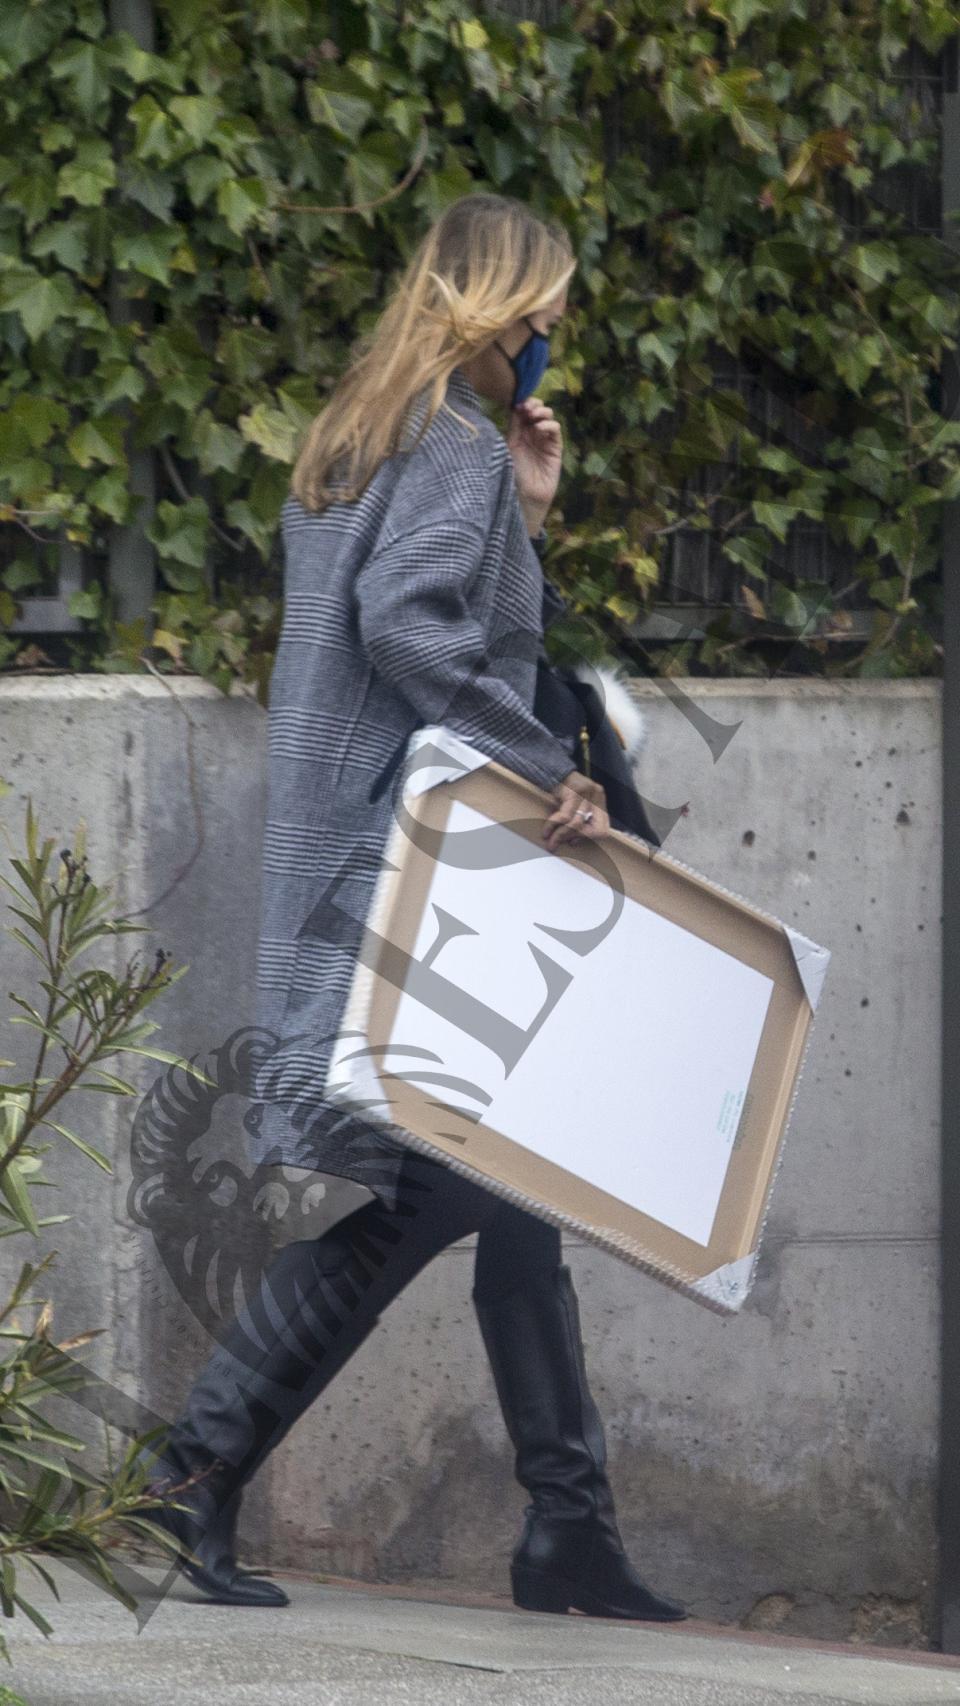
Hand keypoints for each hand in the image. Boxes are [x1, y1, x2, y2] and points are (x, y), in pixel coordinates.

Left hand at [506, 397, 562, 526]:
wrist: (525, 494)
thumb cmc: (514, 472)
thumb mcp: (510, 446)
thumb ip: (514, 426)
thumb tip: (516, 405)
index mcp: (519, 431)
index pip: (523, 410)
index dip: (523, 403)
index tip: (518, 403)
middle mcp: (532, 433)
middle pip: (537, 410)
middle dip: (533, 404)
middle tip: (527, 408)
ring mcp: (545, 439)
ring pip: (548, 416)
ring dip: (542, 411)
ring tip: (533, 415)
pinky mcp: (556, 447)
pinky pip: (555, 430)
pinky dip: (548, 425)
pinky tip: (539, 429)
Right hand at [541, 770, 609, 853]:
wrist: (550, 769)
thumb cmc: (562, 788)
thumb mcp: (576, 803)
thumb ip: (580, 819)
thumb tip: (574, 841)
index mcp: (599, 799)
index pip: (603, 828)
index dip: (588, 837)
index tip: (573, 841)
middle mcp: (596, 795)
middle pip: (594, 828)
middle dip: (575, 837)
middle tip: (558, 843)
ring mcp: (587, 793)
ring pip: (578, 824)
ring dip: (562, 835)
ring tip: (550, 841)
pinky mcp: (574, 792)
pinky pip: (564, 816)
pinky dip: (553, 826)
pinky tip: (546, 831)